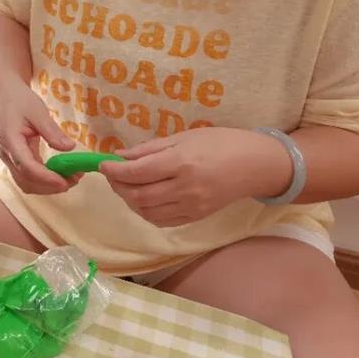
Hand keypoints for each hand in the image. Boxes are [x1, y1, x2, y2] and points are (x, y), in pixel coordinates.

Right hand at [0, 81, 79, 194]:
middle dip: (50, 186)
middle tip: (74, 180)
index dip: (46, 177)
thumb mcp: (39, 112)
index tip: (65, 182)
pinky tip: (61, 174)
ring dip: (48, 186)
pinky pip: (28, 176)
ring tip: (71, 179)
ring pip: (26, 183)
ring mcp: (9, 158)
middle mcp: (6, 153)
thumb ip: (52, 131)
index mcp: (10, 140)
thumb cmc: (22, 100)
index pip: (26, 166)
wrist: (7, 96)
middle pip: (26, 180)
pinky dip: (44, 180)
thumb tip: (70, 148)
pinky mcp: (15, 159)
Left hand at [99, 127, 291, 226]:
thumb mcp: (184, 137)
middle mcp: (185, 188)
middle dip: (118, 186)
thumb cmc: (220, 143)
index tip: (104, 164)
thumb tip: (121, 157)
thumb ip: (150, 149)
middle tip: (112, 175)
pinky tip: (143, 198)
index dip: (114, 171)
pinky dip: (146, 211)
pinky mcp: (196, 218)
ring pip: (147, 212)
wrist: (254, 165)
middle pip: (138, 196)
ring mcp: (191, 207)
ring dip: (129, 200)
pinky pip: (162, 220)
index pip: (137, 173)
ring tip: (126, 185)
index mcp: (181, 163)